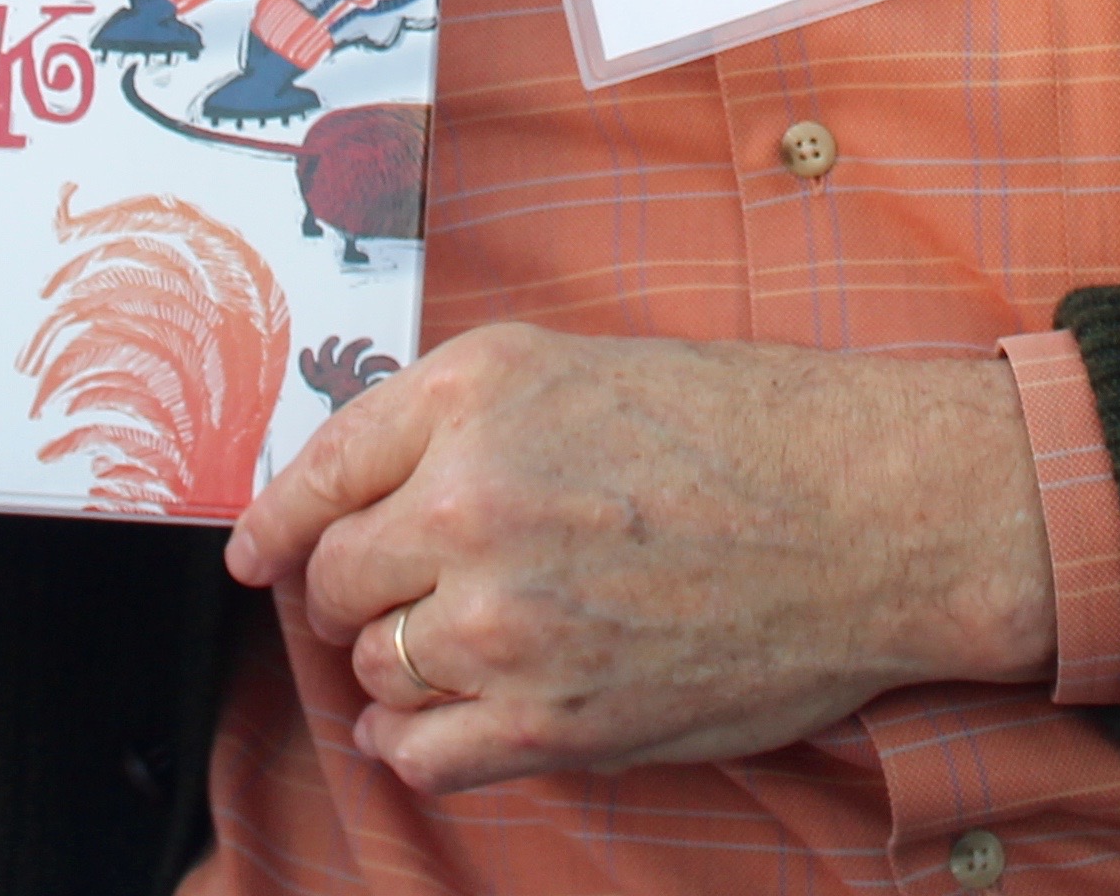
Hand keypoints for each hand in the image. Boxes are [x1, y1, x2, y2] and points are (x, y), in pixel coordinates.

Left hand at [221, 327, 1051, 797]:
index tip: (260, 551)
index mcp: (468, 403)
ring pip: (377, 668)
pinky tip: (441, 718)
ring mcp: (506, 625)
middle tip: (413, 584)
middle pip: (339, 582)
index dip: (278, 521)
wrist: (860, 514)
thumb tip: (349, 485)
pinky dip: (415, 741)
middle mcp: (468, 507)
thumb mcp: (567, 365)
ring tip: (472, 636)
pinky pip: (423, 754)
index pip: (318, 474)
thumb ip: (445, 416)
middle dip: (362, 587)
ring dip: (403, 660)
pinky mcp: (555, 723)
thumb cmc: (735, 428)